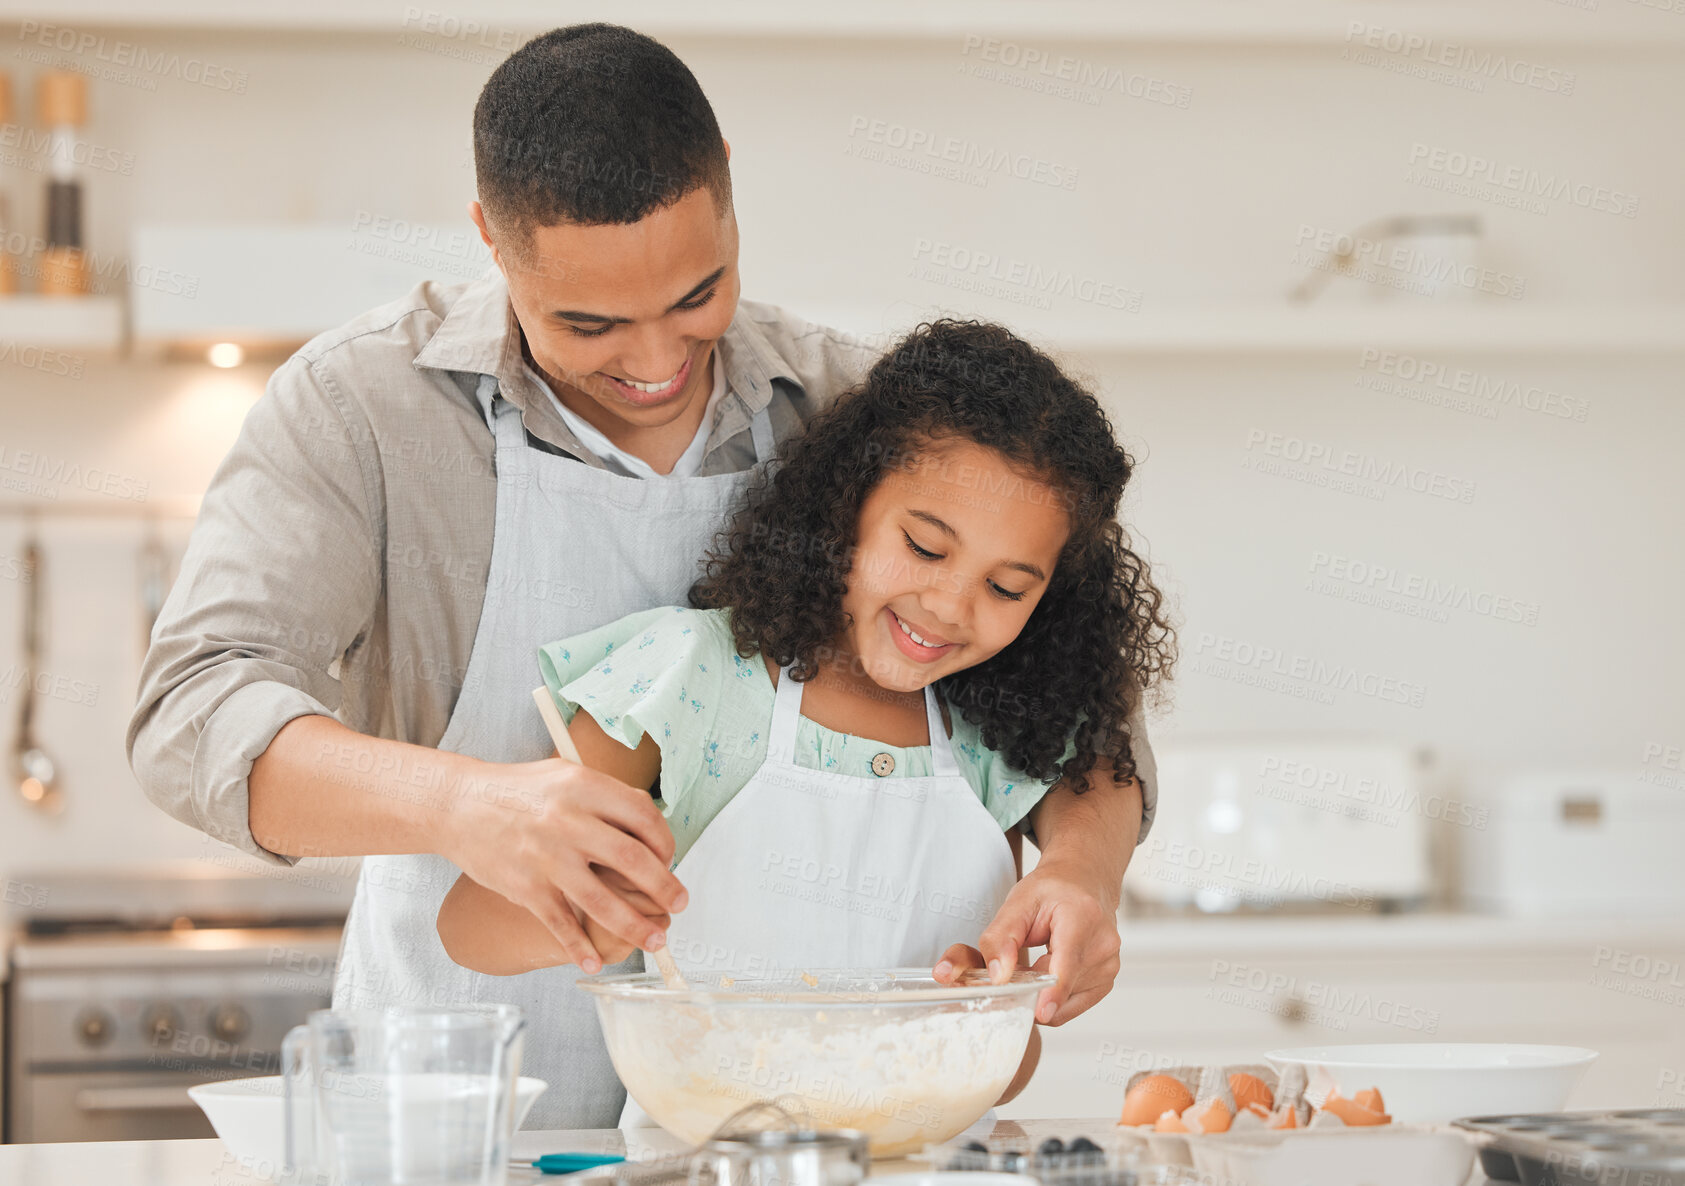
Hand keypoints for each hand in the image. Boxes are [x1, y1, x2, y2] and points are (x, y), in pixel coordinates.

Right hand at [442, 757, 685, 973]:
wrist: (459, 805)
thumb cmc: (518, 790)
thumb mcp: (566, 775)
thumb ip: (606, 797)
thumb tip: (650, 824)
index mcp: (584, 788)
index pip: (644, 818)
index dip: (665, 843)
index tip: (669, 860)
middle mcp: (568, 822)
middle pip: (633, 861)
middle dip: (664, 888)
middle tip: (678, 904)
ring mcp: (547, 857)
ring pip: (603, 901)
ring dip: (635, 927)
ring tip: (656, 940)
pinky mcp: (525, 887)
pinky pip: (560, 924)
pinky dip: (578, 949)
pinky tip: (593, 964)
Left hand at [966, 858, 1122, 1024]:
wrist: (1084, 882)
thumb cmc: (1052, 890)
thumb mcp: (1017, 902)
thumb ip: (1001, 938)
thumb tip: (998, 976)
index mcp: (1083, 917)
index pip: (1068, 963)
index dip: (1053, 991)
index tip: (1040, 1013)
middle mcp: (1103, 944)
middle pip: (1060, 987)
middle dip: (1031, 987)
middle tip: (1014, 966)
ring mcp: (1109, 966)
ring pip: (1064, 1002)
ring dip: (1042, 992)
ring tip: (1036, 961)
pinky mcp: (1106, 982)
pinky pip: (1072, 1006)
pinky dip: (1053, 996)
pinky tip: (1048, 971)